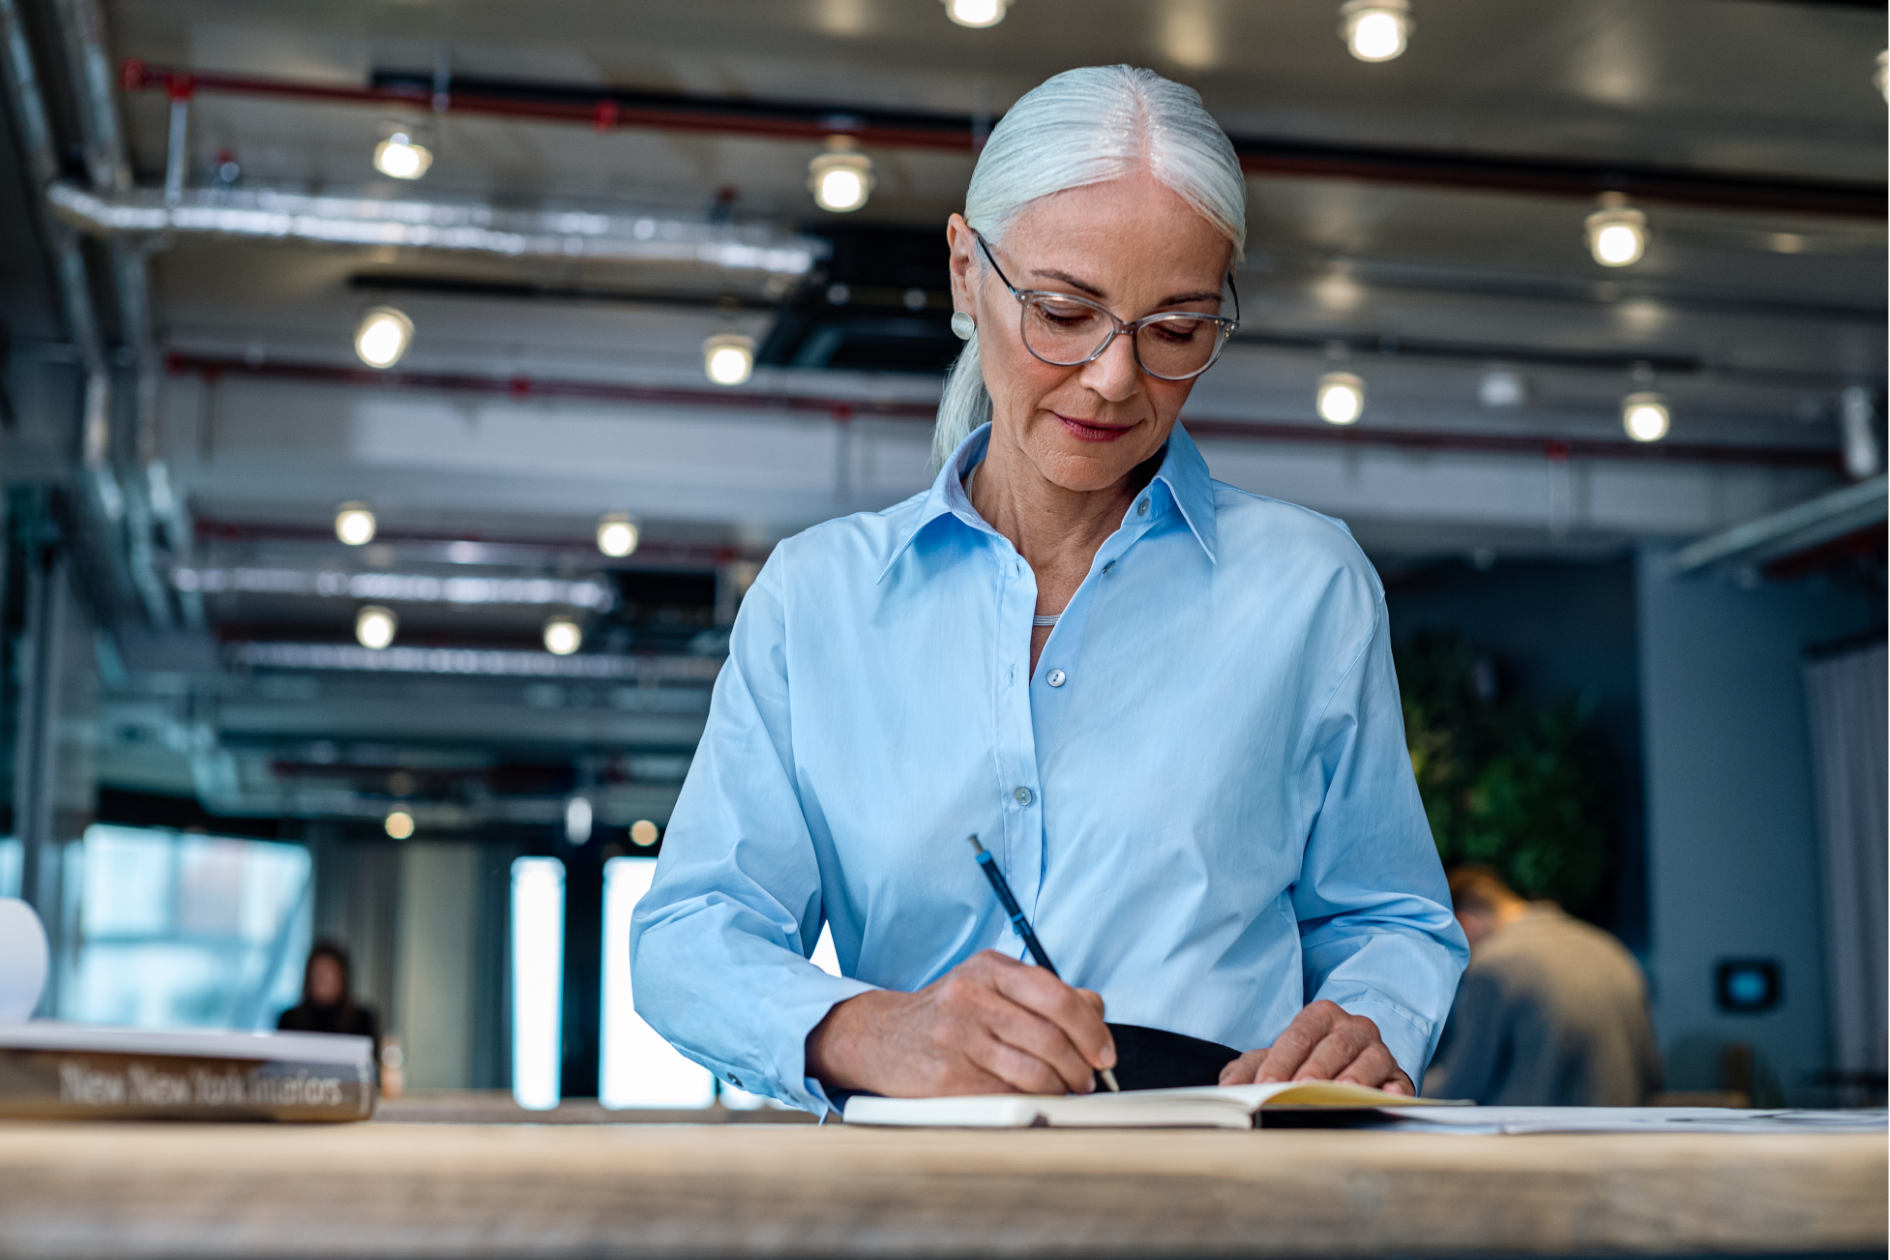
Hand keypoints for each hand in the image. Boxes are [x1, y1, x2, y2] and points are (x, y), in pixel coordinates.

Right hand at [806, 950, 1115, 1097]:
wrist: (879, 1037)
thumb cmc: (947, 1013)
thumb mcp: (989, 985)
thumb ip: (1043, 993)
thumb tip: (1096, 1012)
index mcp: (989, 968)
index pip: (1057, 996)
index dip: (1091, 1029)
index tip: (1104, 1052)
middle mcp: (972, 996)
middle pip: (1050, 1036)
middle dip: (1081, 1065)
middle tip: (1089, 1079)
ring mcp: (957, 1037)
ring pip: (1034, 1070)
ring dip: (1061, 1088)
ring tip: (1065, 1091)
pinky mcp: (947, 1077)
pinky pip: (1007, 1095)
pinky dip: (1031, 1103)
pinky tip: (1035, 1101)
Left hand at [1217, 999, 1412, 1094]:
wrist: (1350, 1067)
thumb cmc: (1306, 1063)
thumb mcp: (1275, 1061)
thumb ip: (1248, 1070)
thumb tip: (1228, 1088)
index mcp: (1321, 1016)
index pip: (1299, 1035)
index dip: (1280, 1061)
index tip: (1264, 1086)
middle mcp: (1354, 1027)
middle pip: (1334, 1046)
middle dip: (1315, 1069)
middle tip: (1299, 1090)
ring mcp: (1380, 1051)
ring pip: (1370, 1059)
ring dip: (1354, 1078)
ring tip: (1340, 1095)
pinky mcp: (1399, 1077)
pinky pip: (1399, 1082)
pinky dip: (1392, 1091)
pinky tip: (1383, 1099)